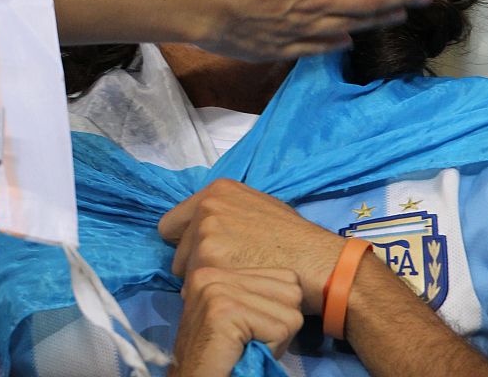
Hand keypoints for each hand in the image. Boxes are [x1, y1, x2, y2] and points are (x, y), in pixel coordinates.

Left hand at [159, 179, 343, 314]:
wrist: (315, 262)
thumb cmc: (293, 238)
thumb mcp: (258, 206)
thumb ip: (226, 211)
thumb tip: (203, 225)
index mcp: (217, 191)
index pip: (172, 224)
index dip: (185, 242)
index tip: (201, 254)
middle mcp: (207, 208)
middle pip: (176, 250)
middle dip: (193, 264)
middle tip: (224, 273)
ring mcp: (206, 235)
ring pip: (185, 272)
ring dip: (203, 281)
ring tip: (232, 283)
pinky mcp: (209, 263)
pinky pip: (194, 290)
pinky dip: (210, 296)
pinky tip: (233, 295)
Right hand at [170, 267, 302, 376]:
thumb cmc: (223, 358)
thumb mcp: (240, 315)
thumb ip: (259, 293)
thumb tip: (297, 284)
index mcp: (216, 269)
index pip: (287, 276)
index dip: (279, 311)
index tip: (251, 330)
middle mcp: (214, 274)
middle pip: (292, 291)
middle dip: (280, 324)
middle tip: (250, 342)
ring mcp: (217, 290)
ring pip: (290, 313)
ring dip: (275, 340)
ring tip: (245, 348)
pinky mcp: (224, 311)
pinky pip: (280, 330)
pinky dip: (271, 350)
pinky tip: (243, 354)